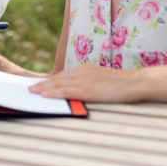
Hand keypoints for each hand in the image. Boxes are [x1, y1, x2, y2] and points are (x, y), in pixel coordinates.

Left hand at [29, 64, 143, 102]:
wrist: (136, 82)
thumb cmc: (125, 84)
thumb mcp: (105, 80)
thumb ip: (92, 83)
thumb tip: (84, 90)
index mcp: (87, 70)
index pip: (65, 75)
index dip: (51, 80)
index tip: (41, 83)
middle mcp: (83, 72)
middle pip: (58, 77)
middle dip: (43, 83)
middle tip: (30, 87)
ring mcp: (84, 80)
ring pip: (58, 83)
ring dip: (44, 87)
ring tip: (32, 91)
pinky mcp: (87, 89)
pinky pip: (66, 90)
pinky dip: (53, 92)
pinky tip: (44, 95)